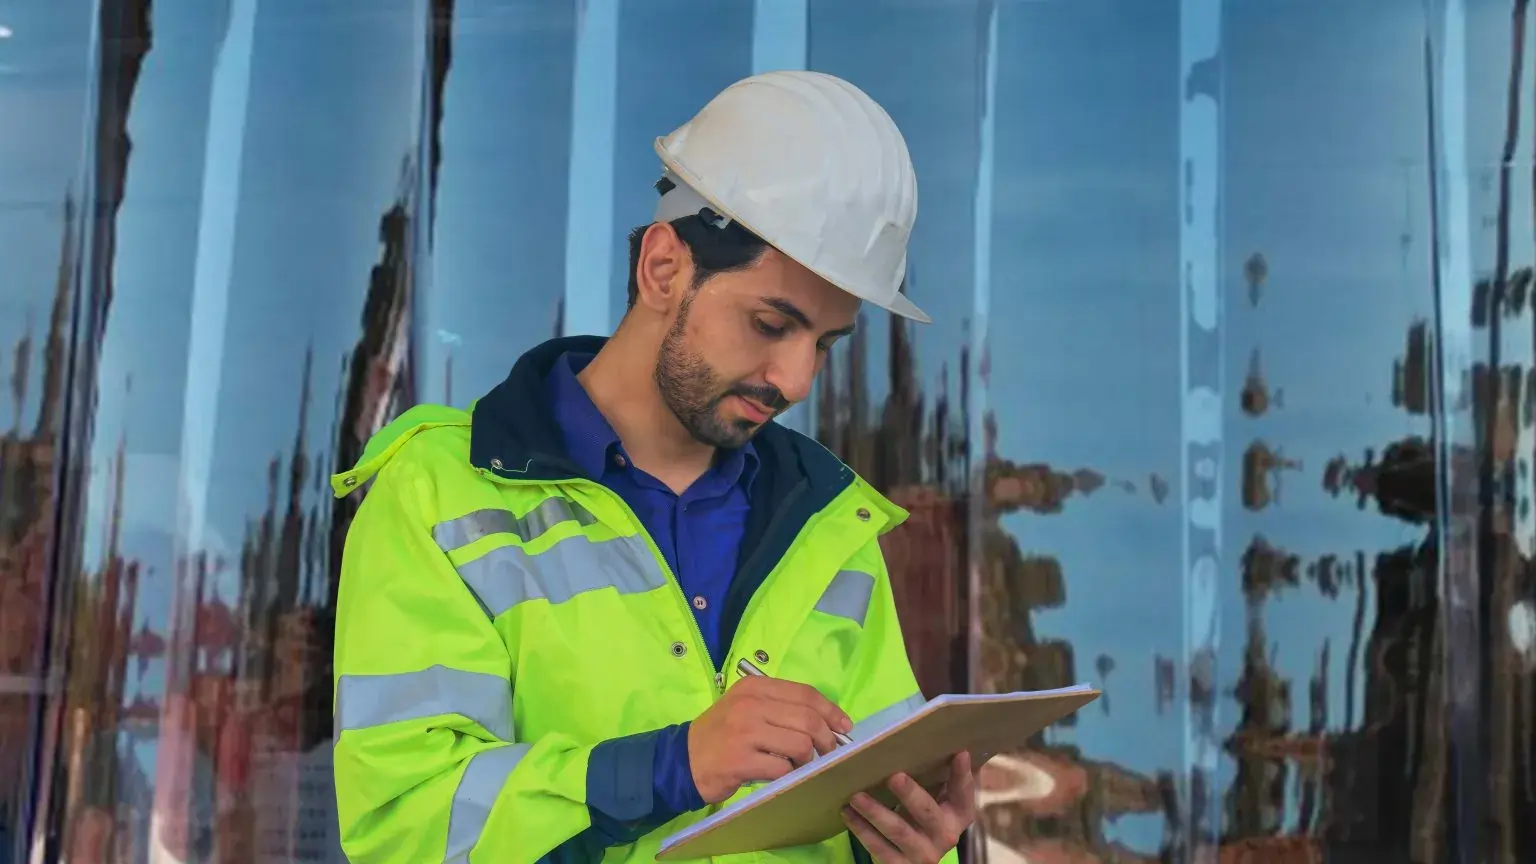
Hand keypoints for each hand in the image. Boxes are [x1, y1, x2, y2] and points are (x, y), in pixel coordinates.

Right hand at [688, 675, 852, 802]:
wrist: (683, 759)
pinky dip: (790, 775)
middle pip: (808, 719)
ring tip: (800, 765)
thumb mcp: (746, 707)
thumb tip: (826, 722)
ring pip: (800, 744)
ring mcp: (745, 732)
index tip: (845, 726)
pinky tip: (784, 776)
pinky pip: (782, 768)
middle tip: (827, 753)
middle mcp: (751, 704)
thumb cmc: (721, 734)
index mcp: (755, 687)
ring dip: (807, 759)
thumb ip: (780, 708)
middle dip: (826, 739)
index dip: (831, 711)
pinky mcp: (740, 760)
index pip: (805, 693)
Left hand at [841, 751, 976, 862]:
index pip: (964, 793)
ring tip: (856, 796)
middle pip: (927, 813)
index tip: (959, 752)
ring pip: (898, 831)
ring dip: (875, 812)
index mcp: (958, 816)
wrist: (913, 858)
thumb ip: (939, 776)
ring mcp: (923, 854)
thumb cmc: (922, 818)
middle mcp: (945, 836)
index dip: (962, 775)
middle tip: (893, 776)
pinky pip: (878, 848)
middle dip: (910, 794)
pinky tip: (847, 813)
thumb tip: (944, 738)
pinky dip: (861, 830)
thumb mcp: (935, 799)